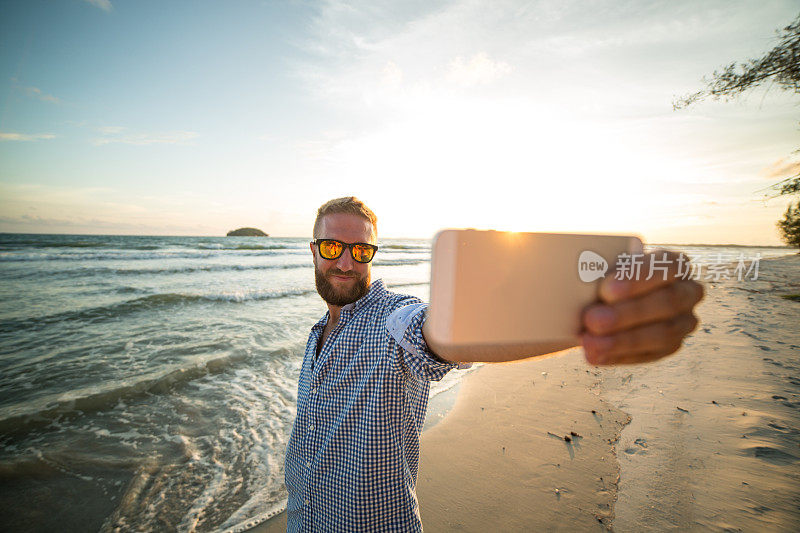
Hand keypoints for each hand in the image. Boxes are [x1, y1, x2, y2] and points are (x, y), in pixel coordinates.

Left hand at [581, 250, 703, 364]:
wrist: (607, 298)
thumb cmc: (607, 274)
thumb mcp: (603, 265)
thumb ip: (598, 267)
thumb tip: (582, 278)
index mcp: (675, 264)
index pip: (666, 266)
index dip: (637, 278)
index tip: (605, 290)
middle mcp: (687, 292)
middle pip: (667, 302)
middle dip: (628, 313)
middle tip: (591, 319)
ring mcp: (683, 322)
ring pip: (662, 334)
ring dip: (622, 340)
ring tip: (589, 343)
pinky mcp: (670, 346)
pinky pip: (649, 355)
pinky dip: (618, 355)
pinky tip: (595, 355)